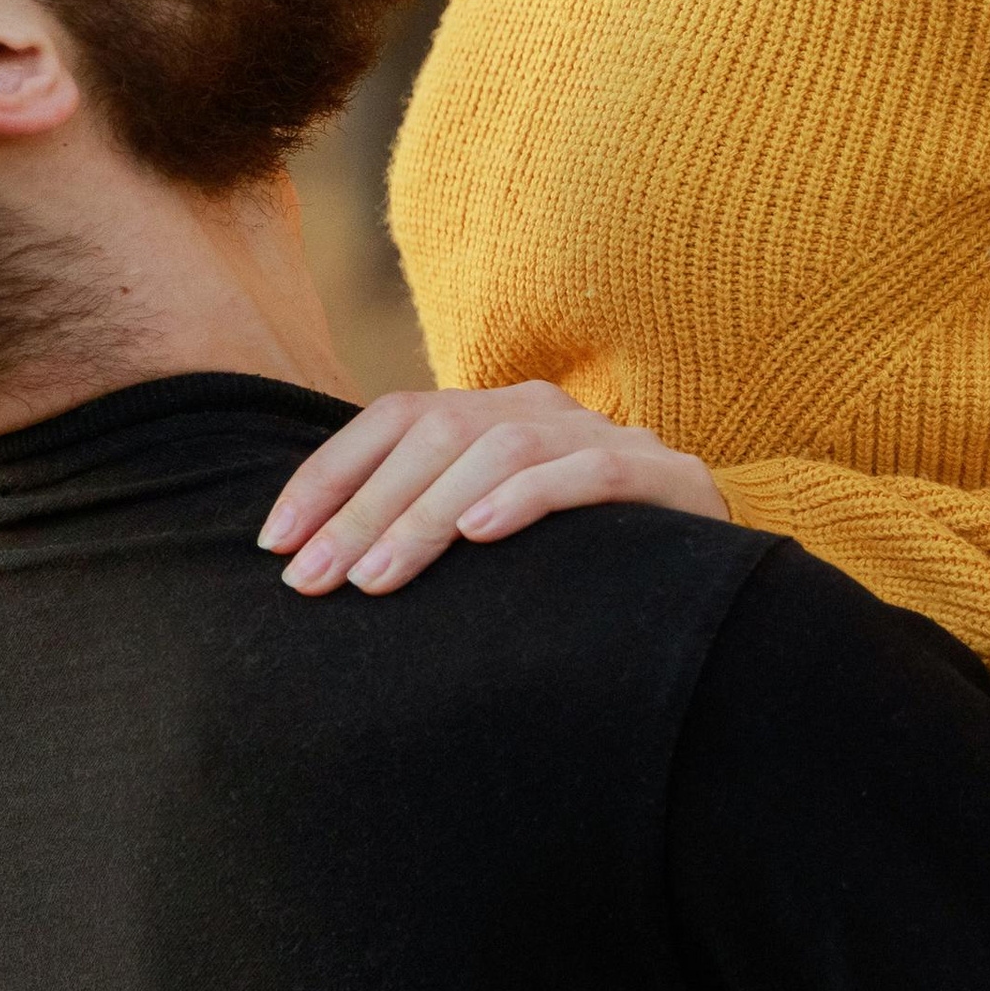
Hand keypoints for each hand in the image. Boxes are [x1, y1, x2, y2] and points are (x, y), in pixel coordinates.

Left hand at [259, 382, 728, 595]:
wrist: (717, 579)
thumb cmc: (577, 563)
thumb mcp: (489, 532)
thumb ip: (423, 526)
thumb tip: (313, 565)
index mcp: (493, 412)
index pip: (393, 419)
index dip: (327, 476)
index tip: (272, 543)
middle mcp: (541, 408)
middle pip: (434, 435)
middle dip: (361, 512)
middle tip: (313, 582)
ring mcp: (604, 436)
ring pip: (499, 451)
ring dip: (427, 516)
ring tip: (378, 578)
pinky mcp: (664, 478)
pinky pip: (588, 475)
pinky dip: (530, 499)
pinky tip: (484, 535)